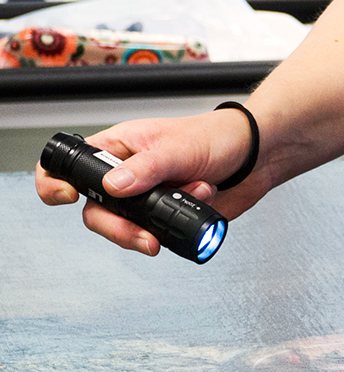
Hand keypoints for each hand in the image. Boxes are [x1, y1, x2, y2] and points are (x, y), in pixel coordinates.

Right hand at [34, 108, 265, 255]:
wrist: (259, 154)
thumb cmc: (218, 136)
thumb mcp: (179, 148)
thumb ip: (146, 169)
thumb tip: (112, 187)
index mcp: (119, 149)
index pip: (70, 165)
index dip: (56, 184)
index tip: (69, 199)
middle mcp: (127, 176)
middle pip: (96, 212)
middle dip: (118, 227)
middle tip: (143, 235)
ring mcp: (146, 199)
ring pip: (126, 228)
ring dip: (156, 225)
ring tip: (192, 200)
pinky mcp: (167, 216)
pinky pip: (159, 233)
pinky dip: (179, 225)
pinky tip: (203, 201)